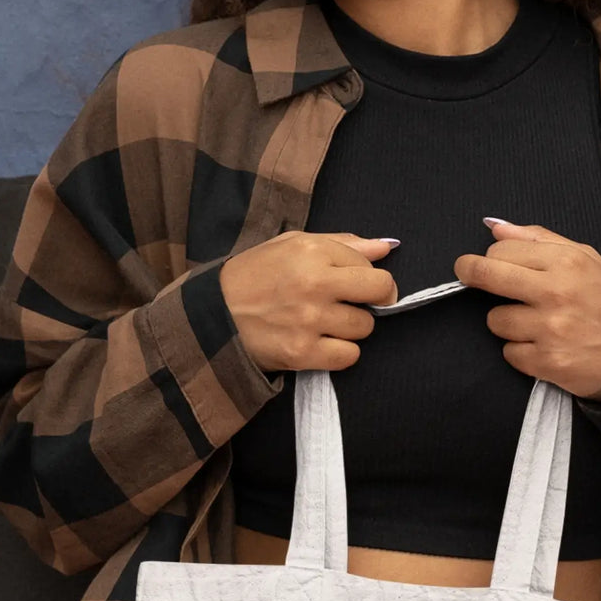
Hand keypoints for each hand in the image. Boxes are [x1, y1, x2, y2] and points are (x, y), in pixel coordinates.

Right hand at [220, 231, 399, 374]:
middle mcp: (314, 284)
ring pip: (364, 328)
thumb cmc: (255, 275)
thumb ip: (342, 243)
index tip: (351, 284)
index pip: (370, 265)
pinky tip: (322, 344)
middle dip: (375, 300)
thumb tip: (387, 247)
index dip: (365, 275)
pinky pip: (349, 357)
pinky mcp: (302, 353)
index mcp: (312, 252)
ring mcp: (309, 321)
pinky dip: (341, 353)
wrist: (213, 314)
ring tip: (325, 323)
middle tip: (356, 305)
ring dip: (351, 328)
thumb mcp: (292, 245)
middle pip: (380, 293)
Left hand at [452, 219, 600, 403]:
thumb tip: (494, 227)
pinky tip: (541, 347)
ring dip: (506, 322)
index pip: (502, 250)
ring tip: (532, 323)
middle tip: (465, 273)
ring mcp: (549, 330)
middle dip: (470, 273)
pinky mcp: (546, 363)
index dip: (492, 256)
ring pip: (495, 320)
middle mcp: (556, 293)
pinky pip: (508, 353)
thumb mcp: (585, 258)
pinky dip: (519, 351)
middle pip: (488, 276)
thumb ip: (539, 239)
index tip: (491, 262)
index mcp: (566, 262)